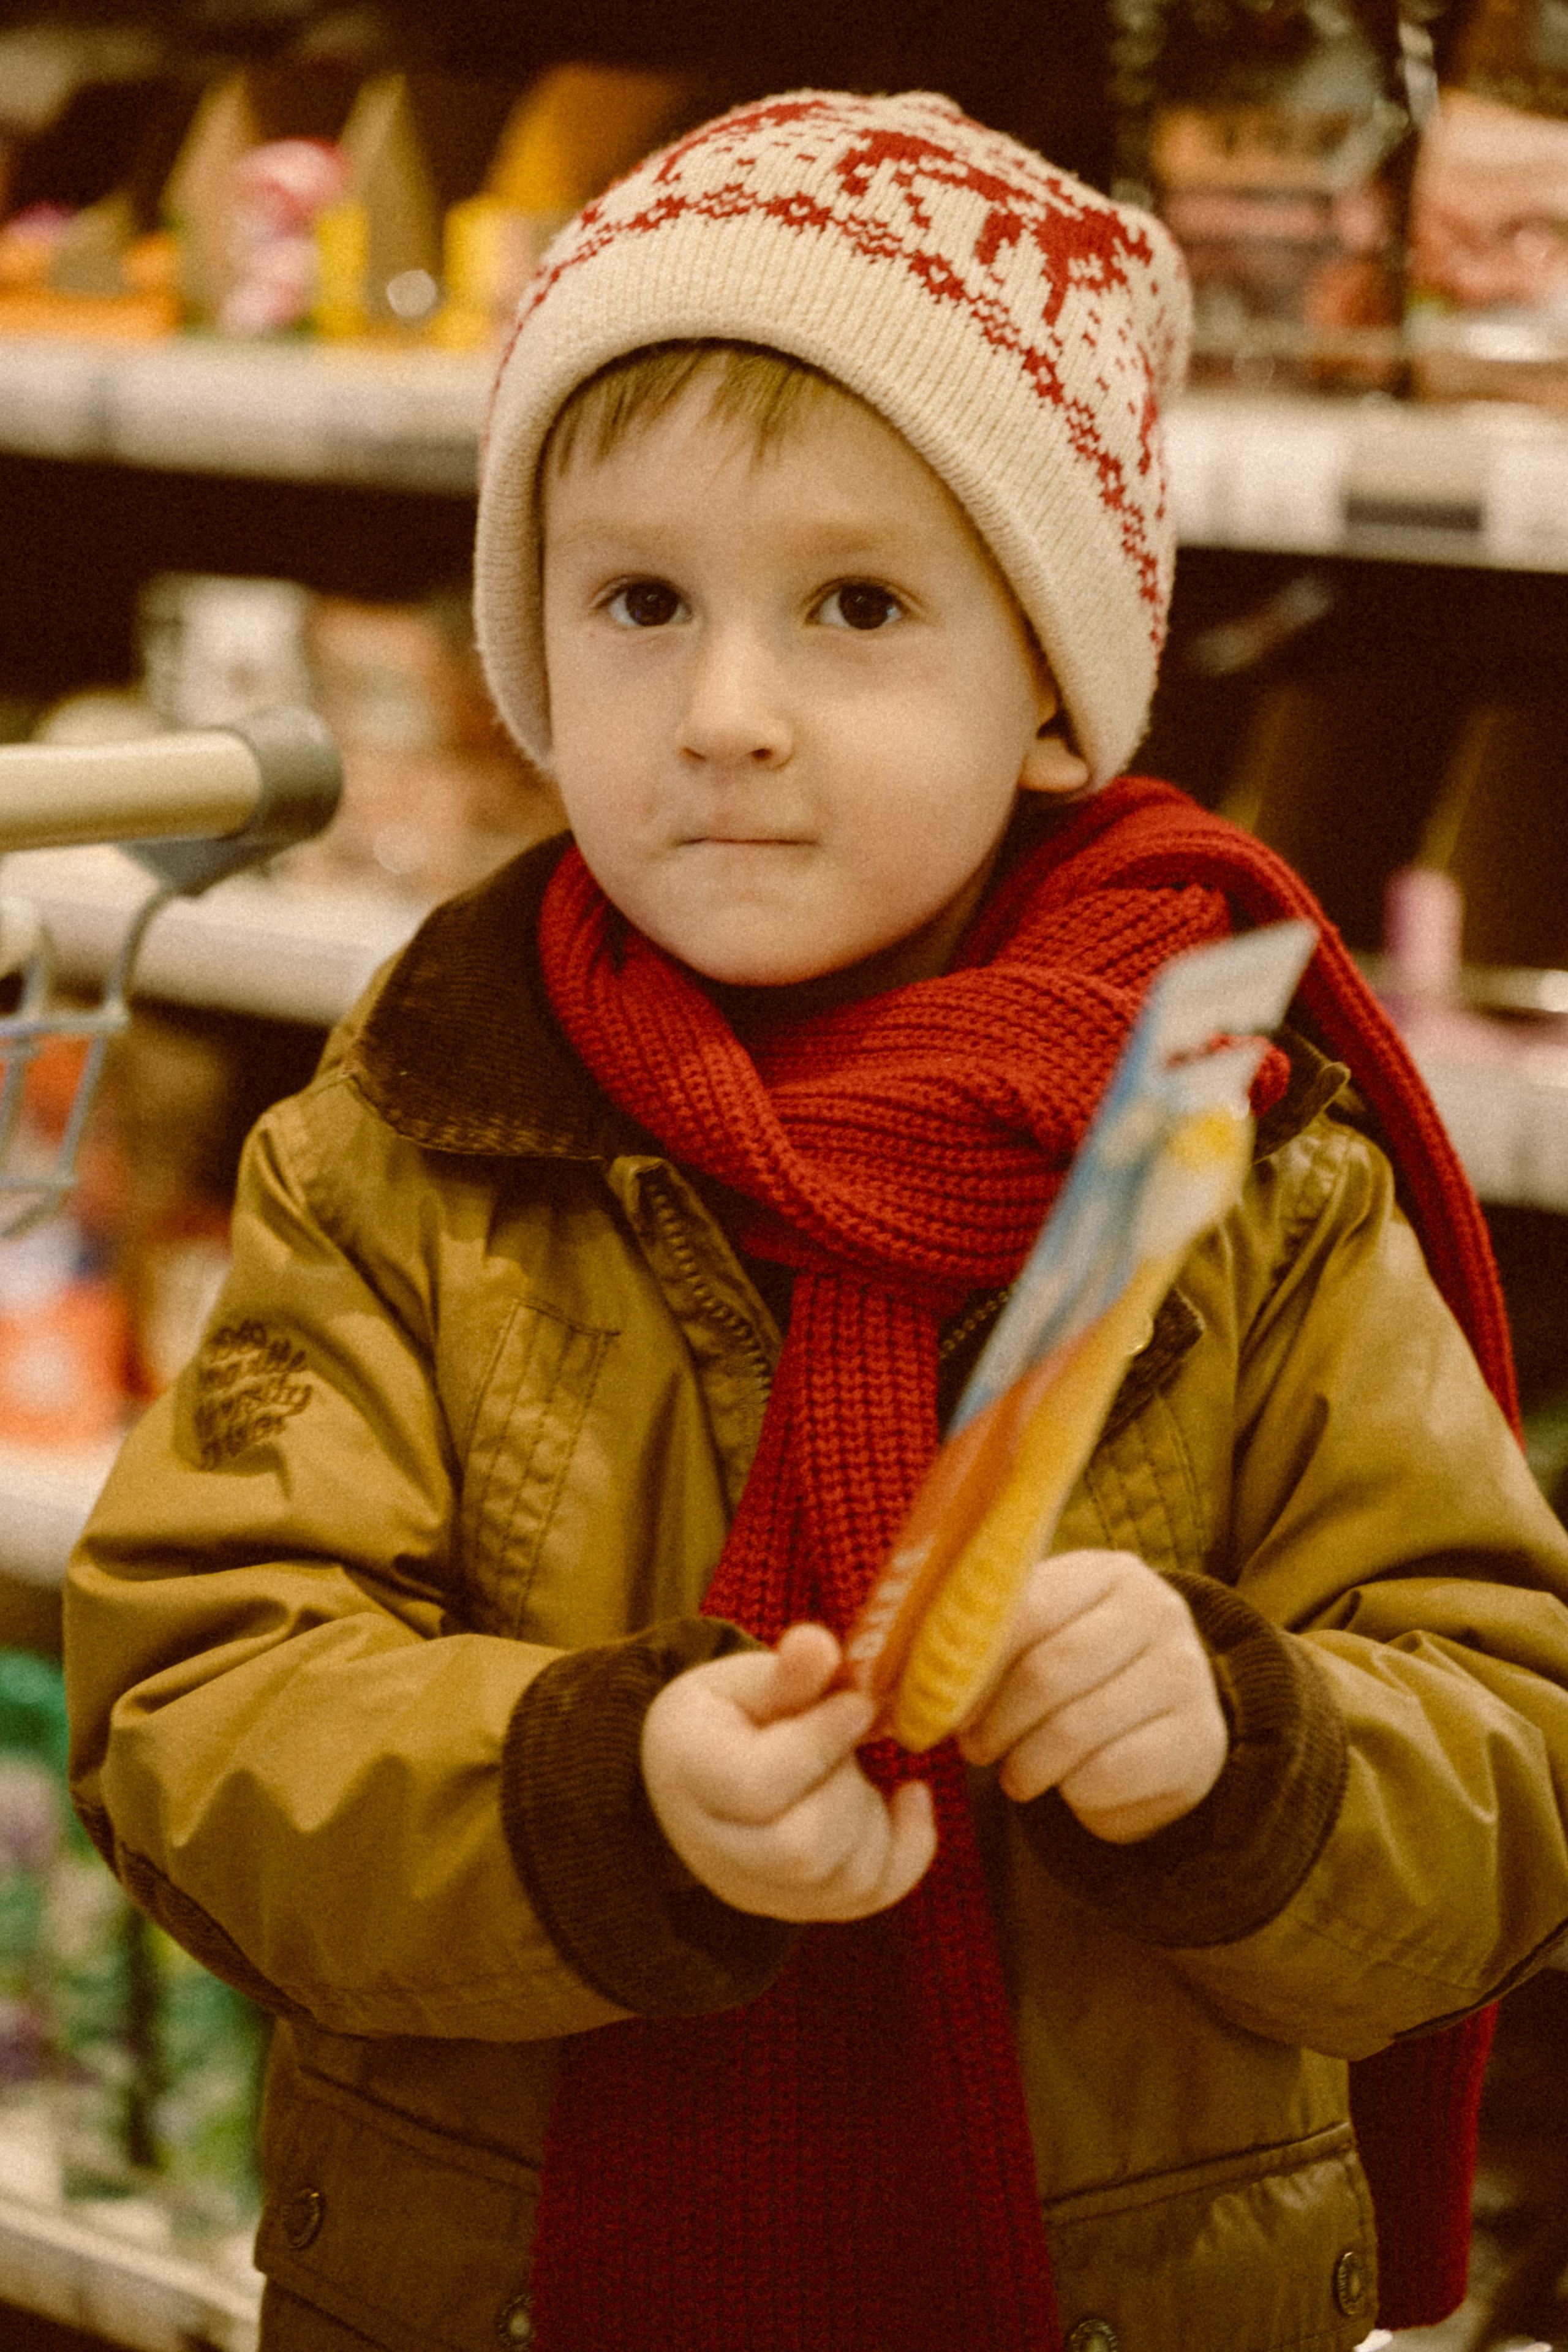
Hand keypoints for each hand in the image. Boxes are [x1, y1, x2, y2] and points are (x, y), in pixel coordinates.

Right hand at [642, 1622, 937, 1921]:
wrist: (704, 1770)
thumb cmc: (728, 1714)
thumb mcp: (746, 1679)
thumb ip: (787, 1673)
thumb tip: (818, 1645)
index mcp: (689, 1773)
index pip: (757, 1786)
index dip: (820, 1744)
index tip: (856, 1703)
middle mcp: (714, 1849)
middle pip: (801, 1848)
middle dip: (847, 1788)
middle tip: (850, 1737)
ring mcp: (757, 1890)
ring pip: (843, 1880)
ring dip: (875, 1816)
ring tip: (858, 1767)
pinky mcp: (799, 1907)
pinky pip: (870, 1897)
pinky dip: (908, 1848)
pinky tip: (908, 1798)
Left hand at [957, 1550, 1227, 1843]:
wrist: (1168, 1727)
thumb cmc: (1083, 1676)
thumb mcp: (1044, 1638)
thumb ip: (989, 1641)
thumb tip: (911, 1681)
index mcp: (1108, 1573)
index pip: (1028, 1609)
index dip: (972, 1663)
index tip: (936, 1699)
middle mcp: (1157, 1613)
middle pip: (1048, 1672)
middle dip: (995, 1721)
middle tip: (973, 1749)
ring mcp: (1185, 1675)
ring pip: (1075, 1729)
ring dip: (1025, 1764)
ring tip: (1012, 1774)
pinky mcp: (1198, 1741)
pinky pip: (1110, 1773)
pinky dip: (1072, 1790)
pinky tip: (1065, 1786)